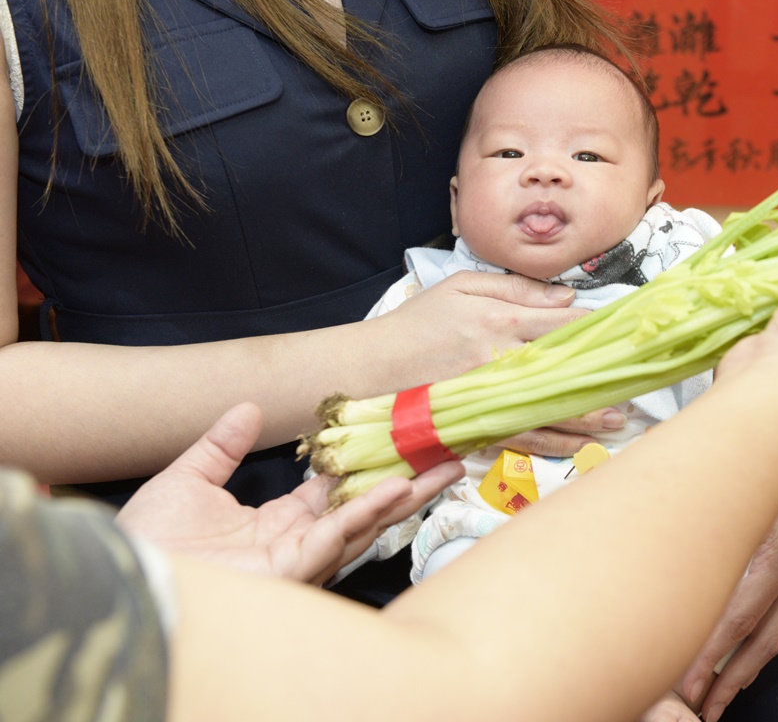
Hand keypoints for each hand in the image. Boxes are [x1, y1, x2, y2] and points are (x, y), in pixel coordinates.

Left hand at [115, 403, 463, 584]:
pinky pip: (336, 540)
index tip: (401, 440)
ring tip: (440, 470)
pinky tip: (394, 493)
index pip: (339, 490)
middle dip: (410, 485)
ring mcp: (298, 559)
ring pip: (363, 525)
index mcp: (279, 522)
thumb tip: (249, 407)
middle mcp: (297, 541)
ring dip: (402, 498)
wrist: (128, 569)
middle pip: (366, 509)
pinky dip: (366, 515)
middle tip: (449, 457)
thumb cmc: (152, 538)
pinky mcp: (290, 572)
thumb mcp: (188, 478)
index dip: (370, 465)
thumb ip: (222, 445)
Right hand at [380, 271, 624, 456]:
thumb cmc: (416, 323)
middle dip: (598, 381)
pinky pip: (521, 439)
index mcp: (496, 322)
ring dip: (584, 420)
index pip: (558, 325)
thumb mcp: (461, 287)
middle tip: (632, 388)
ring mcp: (487, 399)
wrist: (369, 368)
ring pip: (546, 413)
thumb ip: (515, 288)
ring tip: (616, 422)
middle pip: (560, 373)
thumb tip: (565, 298)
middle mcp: (496, 362)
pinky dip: (551, 445)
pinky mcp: (475, 426)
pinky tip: (578, 446)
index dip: (594, 329)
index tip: (625, 332)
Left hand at [681, 441, 777, 721]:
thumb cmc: (738, 429)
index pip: (734, 620)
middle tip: (693, 708)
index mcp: (774, 547)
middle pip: (759, 636)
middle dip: (724, 678)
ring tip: (720, 699)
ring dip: (749, 668)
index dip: (705, 659)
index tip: (678, 688)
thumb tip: (646, 573)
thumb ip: (687, 527)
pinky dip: (772, 638)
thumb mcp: (707, 477)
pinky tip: (753, 656)